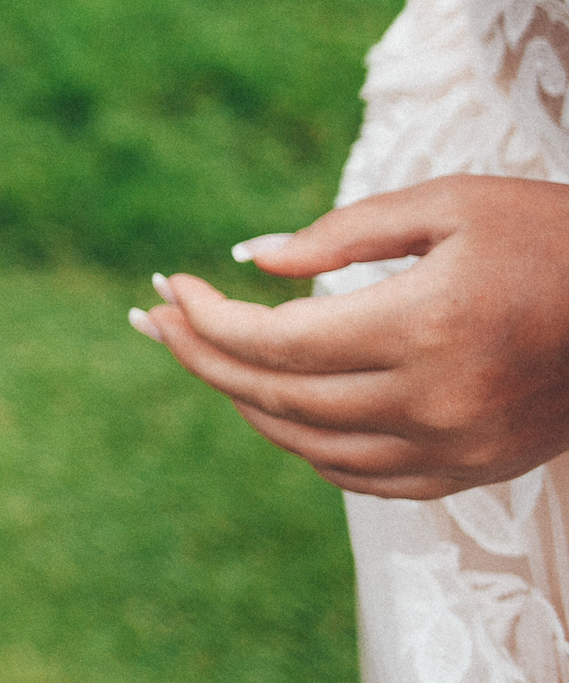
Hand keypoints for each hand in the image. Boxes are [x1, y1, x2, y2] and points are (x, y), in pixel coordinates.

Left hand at [136, 176, 568, 498]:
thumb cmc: (552, 234)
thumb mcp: (448, 205)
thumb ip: (342, 232)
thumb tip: (249, 258)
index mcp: (424, 327)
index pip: (276, 341)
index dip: (206, 318)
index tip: (167, 286)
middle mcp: (433, 402)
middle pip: (277, 396)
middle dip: (201, 356)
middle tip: (152, 321)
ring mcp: (455, 448)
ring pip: (309, 445)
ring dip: (242, 402)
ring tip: (200, 357)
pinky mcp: (474, 472)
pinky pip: (361, 477)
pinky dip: (305, 446)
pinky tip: (273, 408)